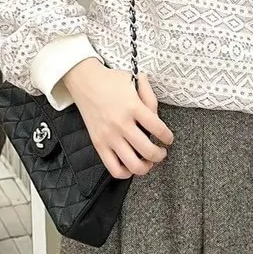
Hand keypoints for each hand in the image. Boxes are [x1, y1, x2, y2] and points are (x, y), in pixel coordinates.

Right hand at [64, 61, 173, 177]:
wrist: (84, 81)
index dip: (168, 137)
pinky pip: (114, 168)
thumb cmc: (111, 81)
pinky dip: (126, 173)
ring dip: (146, 166)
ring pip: (133, 164)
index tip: (168, 139)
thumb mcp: (134, 81)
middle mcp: (121, 124)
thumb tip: (158, 118)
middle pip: (149, 151)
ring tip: (148, 161)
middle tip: (161, 151)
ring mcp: (109, 136)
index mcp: (133, 107)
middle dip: (160, 154)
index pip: (159, 129)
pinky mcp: (98, 144)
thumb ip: (149, 97)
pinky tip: (131, 165)